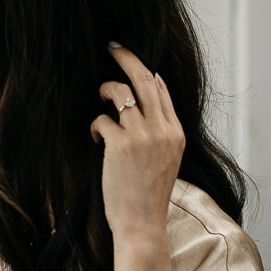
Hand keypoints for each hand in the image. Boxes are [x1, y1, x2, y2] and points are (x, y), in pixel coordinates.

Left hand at [91, 45, 185, 241]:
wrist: (142, 224)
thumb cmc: (148, 193)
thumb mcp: (166, 157)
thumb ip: (161, 128)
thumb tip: (153, 88)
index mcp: (176, 133)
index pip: (160, 89)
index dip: (144, 70)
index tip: (130, 58)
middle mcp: (163, 130)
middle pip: (143, 79)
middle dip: (126, 57)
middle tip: (111, 47)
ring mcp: (142, 136)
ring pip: (119, 93)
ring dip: (104, 92)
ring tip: (99, 101)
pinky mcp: (120, 144)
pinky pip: (101, 119)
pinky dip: (95, 126)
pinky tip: (97, 141)